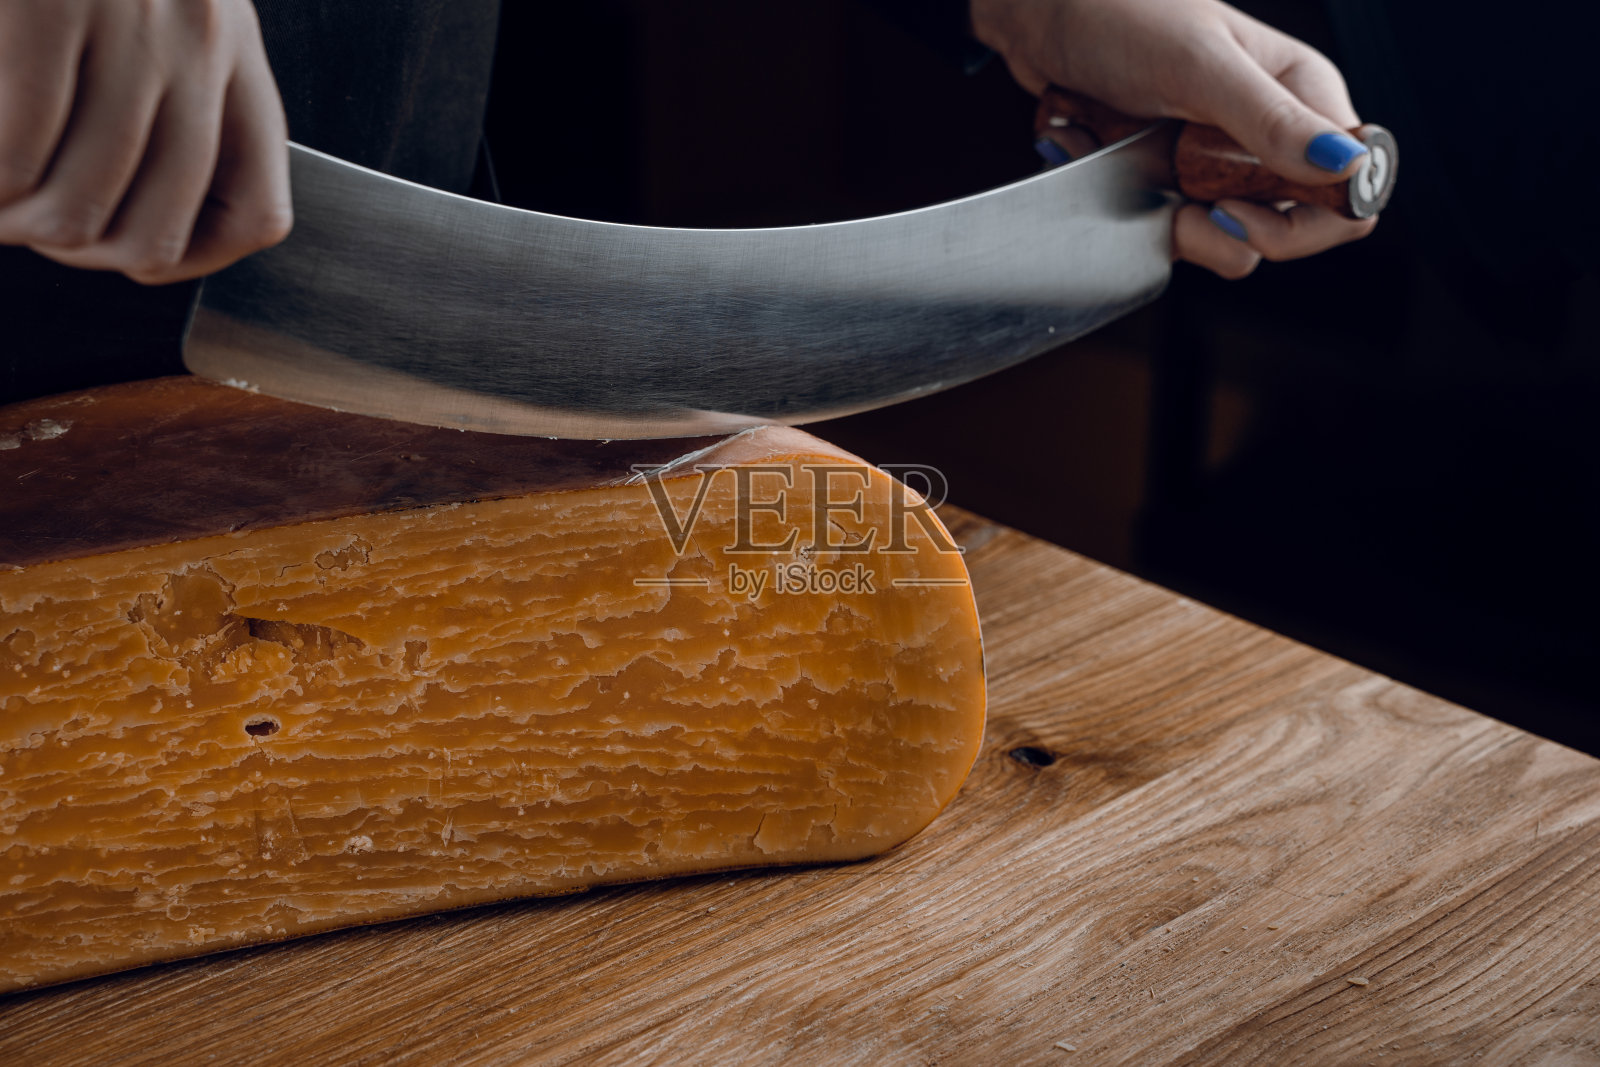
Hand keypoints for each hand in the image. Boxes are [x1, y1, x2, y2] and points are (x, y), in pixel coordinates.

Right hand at [0, 0, 291, 284]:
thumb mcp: (170, 10)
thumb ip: (176, 98)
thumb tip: (145, 231)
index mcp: (234, 60)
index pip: (258, 216)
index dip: (195, 261)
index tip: (130, 252)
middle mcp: (199, 49)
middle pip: (156, 231)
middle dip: (79, 253)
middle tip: (28, 229)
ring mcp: (128, 26)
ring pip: (81, 206)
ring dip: (17, 226)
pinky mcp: (48, 4)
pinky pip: (18, 150)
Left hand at [972, 0, 1377, 277]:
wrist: (1040, 10)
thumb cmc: (1119, 12)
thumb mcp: (1199, 65)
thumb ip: (1270, 120)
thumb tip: (1345, 166)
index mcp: (1300, 94)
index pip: (1347, 189)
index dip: (1305, 222)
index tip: (1237, 210)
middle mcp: (1266, 133)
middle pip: (1285, 228)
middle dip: (1219, 229)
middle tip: (1176, 200)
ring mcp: (1213, 161)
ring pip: (1218, 237)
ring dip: (1158, 214)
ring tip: (1119, 157)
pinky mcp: (1165, 178)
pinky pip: (1160, 224)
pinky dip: (1119, 202)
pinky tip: (1094, 152)